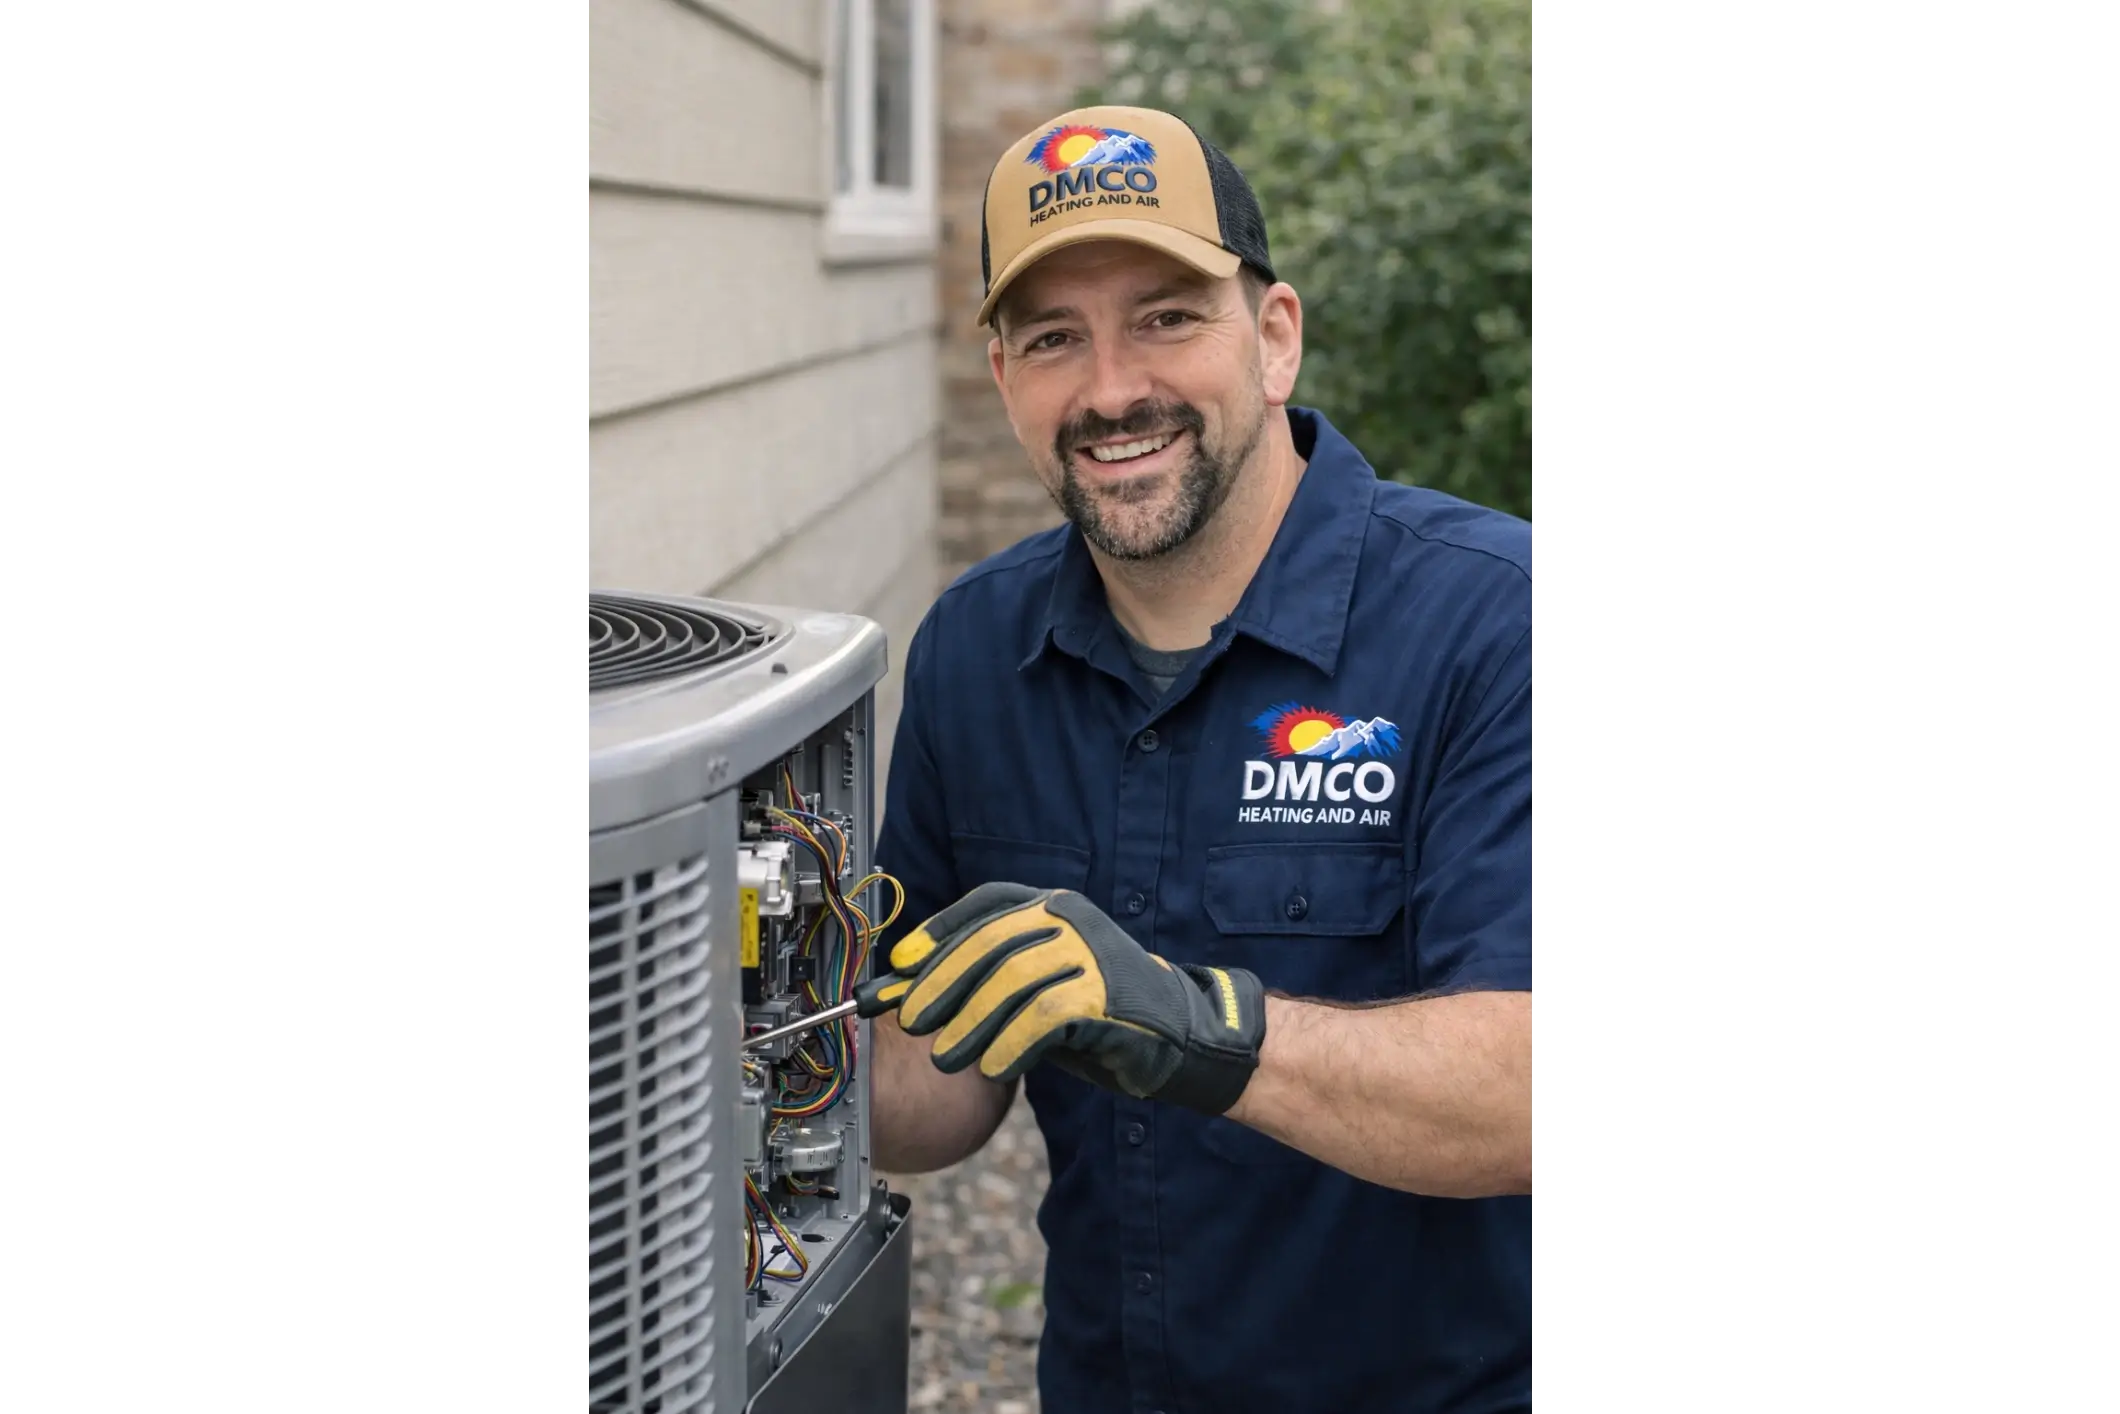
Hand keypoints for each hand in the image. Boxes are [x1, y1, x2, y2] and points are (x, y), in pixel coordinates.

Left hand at [886, 882, 1268, 1114]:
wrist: (1177, 1034)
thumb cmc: (1096, 1013)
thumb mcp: (1034, 990)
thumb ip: (981, 984)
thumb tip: (907, 993)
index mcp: (1054, 907)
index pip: (987, 904)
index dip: (940, 931)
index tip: (900, 964)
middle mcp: (1071, 920)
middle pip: (991, 944)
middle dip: (942, 983)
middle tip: (912, 1020)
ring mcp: (1091, 953)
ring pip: (1011, 981)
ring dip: (970, 1022)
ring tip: (946, 1054)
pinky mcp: (1106, 993)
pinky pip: (1043, 1017)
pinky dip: (1010, 1045)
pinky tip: (994, 1068)